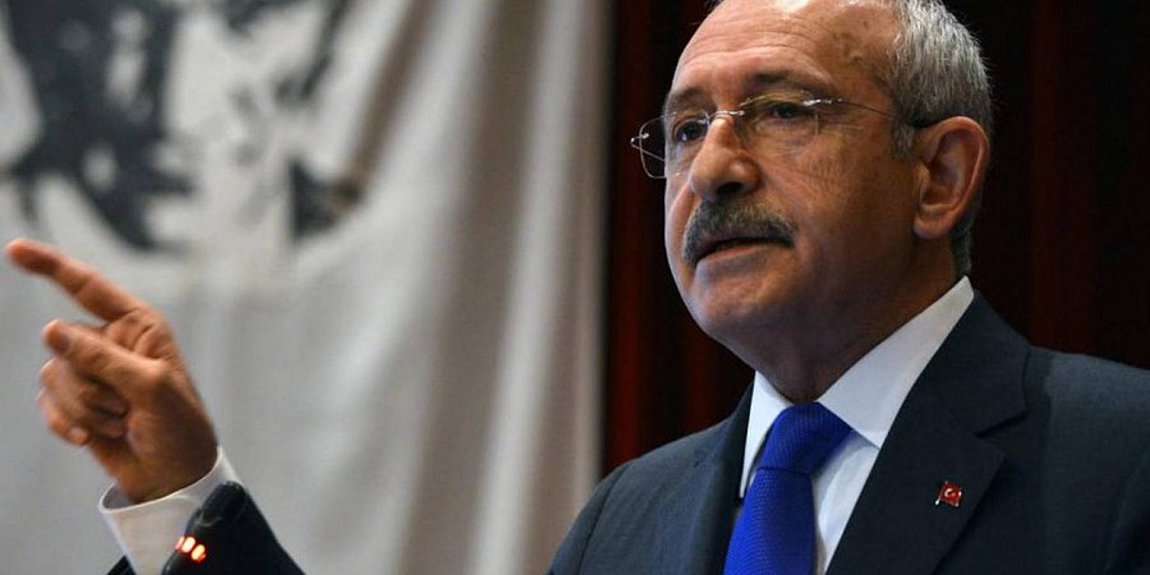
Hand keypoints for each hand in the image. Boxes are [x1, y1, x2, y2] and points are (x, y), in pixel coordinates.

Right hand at [6, 239, 217, 502]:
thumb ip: (102, 358)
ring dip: (84, 408)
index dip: (50, 266)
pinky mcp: (76, 400)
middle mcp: (111, 342)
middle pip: (64, 346)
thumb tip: (51, 330)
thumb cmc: (178, 426)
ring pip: (53, 376)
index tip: (14, 248)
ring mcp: (92, 371)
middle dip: (90, 385)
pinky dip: (66, 422)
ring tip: (121, 423)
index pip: (88, 287)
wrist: (173, 474)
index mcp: (138, 326)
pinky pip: (47, 402)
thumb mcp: (150, 388)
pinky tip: (92, 438)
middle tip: (128, 409)